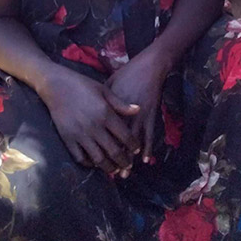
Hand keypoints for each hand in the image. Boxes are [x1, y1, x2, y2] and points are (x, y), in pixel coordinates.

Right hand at [37, 66, 140, 174]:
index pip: (125, 136)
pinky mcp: (67, 139)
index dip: (133, 146)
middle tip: (128, 166)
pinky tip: (95, 163)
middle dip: (124, 161)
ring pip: (98, 159)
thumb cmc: (82, 85)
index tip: (137, 150)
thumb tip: (139, 110)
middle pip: (113, 151)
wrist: (56, 85)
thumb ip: (121, 104)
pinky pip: (80, 158)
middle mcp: (94, 126)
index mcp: (105, 113)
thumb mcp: (104, 90)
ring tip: (114, 169)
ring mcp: (80, 134)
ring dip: (108, 167)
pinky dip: (89, 163)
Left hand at [106, 47, 169, 170]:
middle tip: (109, 173)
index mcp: (110, 108)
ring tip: (125, 173)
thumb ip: (101, 102)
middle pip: (116, 140)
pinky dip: (148, 148)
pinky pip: (149, 135)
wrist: (148, 67)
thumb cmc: (127, 74)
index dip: (99, 146)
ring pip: (132, 142)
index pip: (103, 132)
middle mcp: (122, 115)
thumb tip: (90, 111)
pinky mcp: (150, 115)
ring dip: (129, 158)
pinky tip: (146, 160)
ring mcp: (138, 116)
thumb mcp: (109, 85)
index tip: (95, 160)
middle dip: (113, 159)